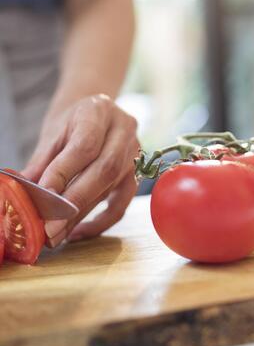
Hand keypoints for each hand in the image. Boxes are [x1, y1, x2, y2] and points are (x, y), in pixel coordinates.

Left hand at [22, 94, 139, 246]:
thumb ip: (43, 161)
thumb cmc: (73, 121)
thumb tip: (25, 193)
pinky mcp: (136, 174)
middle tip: (50, 228)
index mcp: (100, 111)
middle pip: (105, 170)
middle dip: (75, 202)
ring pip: (111, 188)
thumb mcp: (54, 132)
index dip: (64, 173)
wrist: (97, 113)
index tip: (42, 196)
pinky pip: (122, 203)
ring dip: (82, 215)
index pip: (86, 146)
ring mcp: (135, 153)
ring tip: (57, 234)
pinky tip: (79, 231)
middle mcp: (124, 131)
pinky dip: (102, 221)